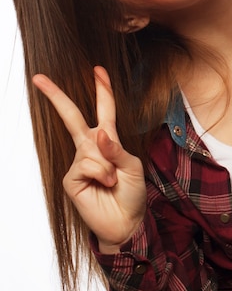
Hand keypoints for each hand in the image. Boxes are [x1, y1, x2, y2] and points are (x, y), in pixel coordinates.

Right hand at [33, 67, 146, 252]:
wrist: (126, 221)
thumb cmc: (132, 193)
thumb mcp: (133, 166)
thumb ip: (116, 149)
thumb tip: (99, 134)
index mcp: (109, 140)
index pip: (104, 110)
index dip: (102, 90)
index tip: (98, 69)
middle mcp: (91, 148)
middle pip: (73, 117)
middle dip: (57, 96)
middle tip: (39, 78)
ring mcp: (79, 162)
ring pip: (91, 150)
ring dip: (109, 167)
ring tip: (113, 182)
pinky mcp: (71, 177)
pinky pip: (87, 165)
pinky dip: (101, 175)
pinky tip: (103, 186)